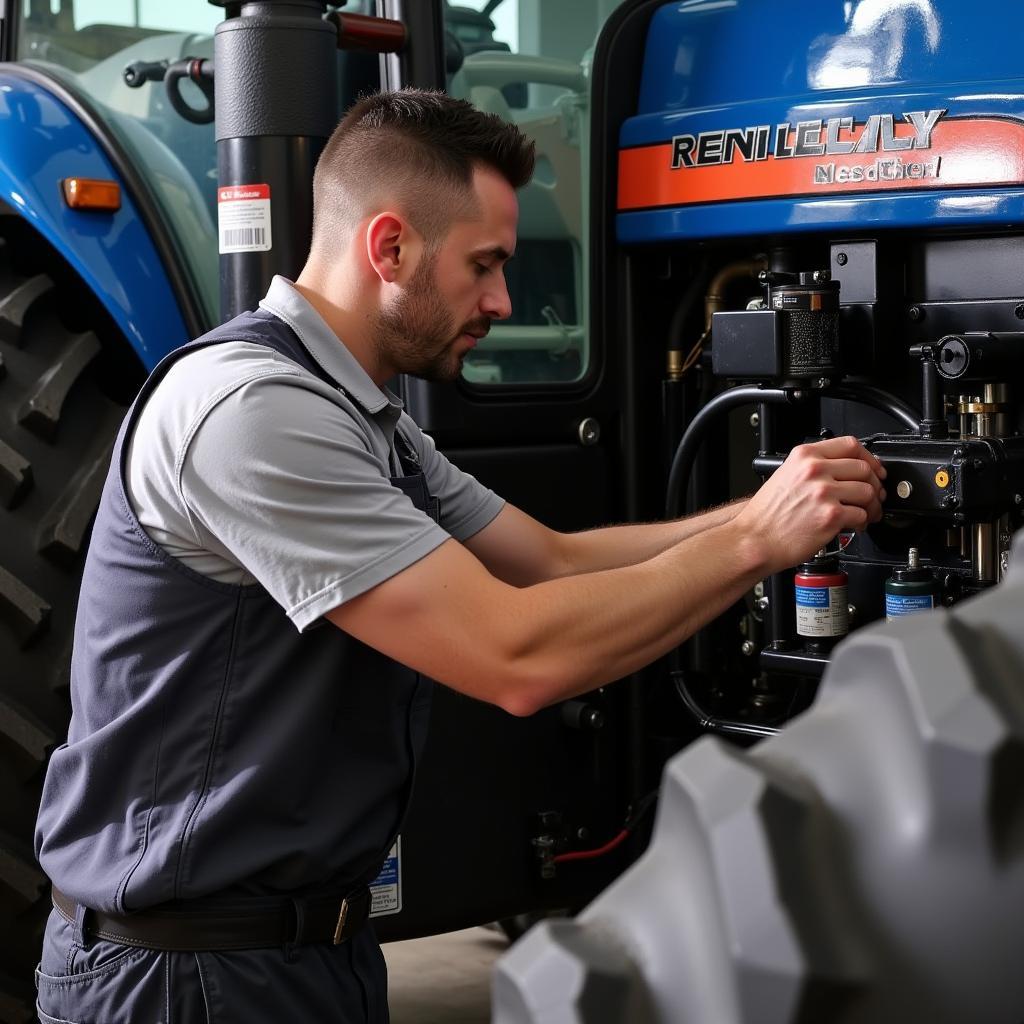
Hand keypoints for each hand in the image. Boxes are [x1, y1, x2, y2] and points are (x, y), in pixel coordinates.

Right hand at [733, 435, 885, 573]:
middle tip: (874, 495)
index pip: (850, 445)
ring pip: (868, 492)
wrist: (755, 539)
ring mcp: (824, 492)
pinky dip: (864, 521)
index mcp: (805, 456)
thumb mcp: (785, 475)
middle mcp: (815, 470)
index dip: (868, 457)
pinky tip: (856, 525)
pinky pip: (862, 514)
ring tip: (867, 513)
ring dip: (873, 505)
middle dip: (874, 484)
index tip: (873, 468)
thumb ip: (812, 467)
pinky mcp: (832, 515)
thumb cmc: (766, 514)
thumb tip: (843, 469)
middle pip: (864, 468)